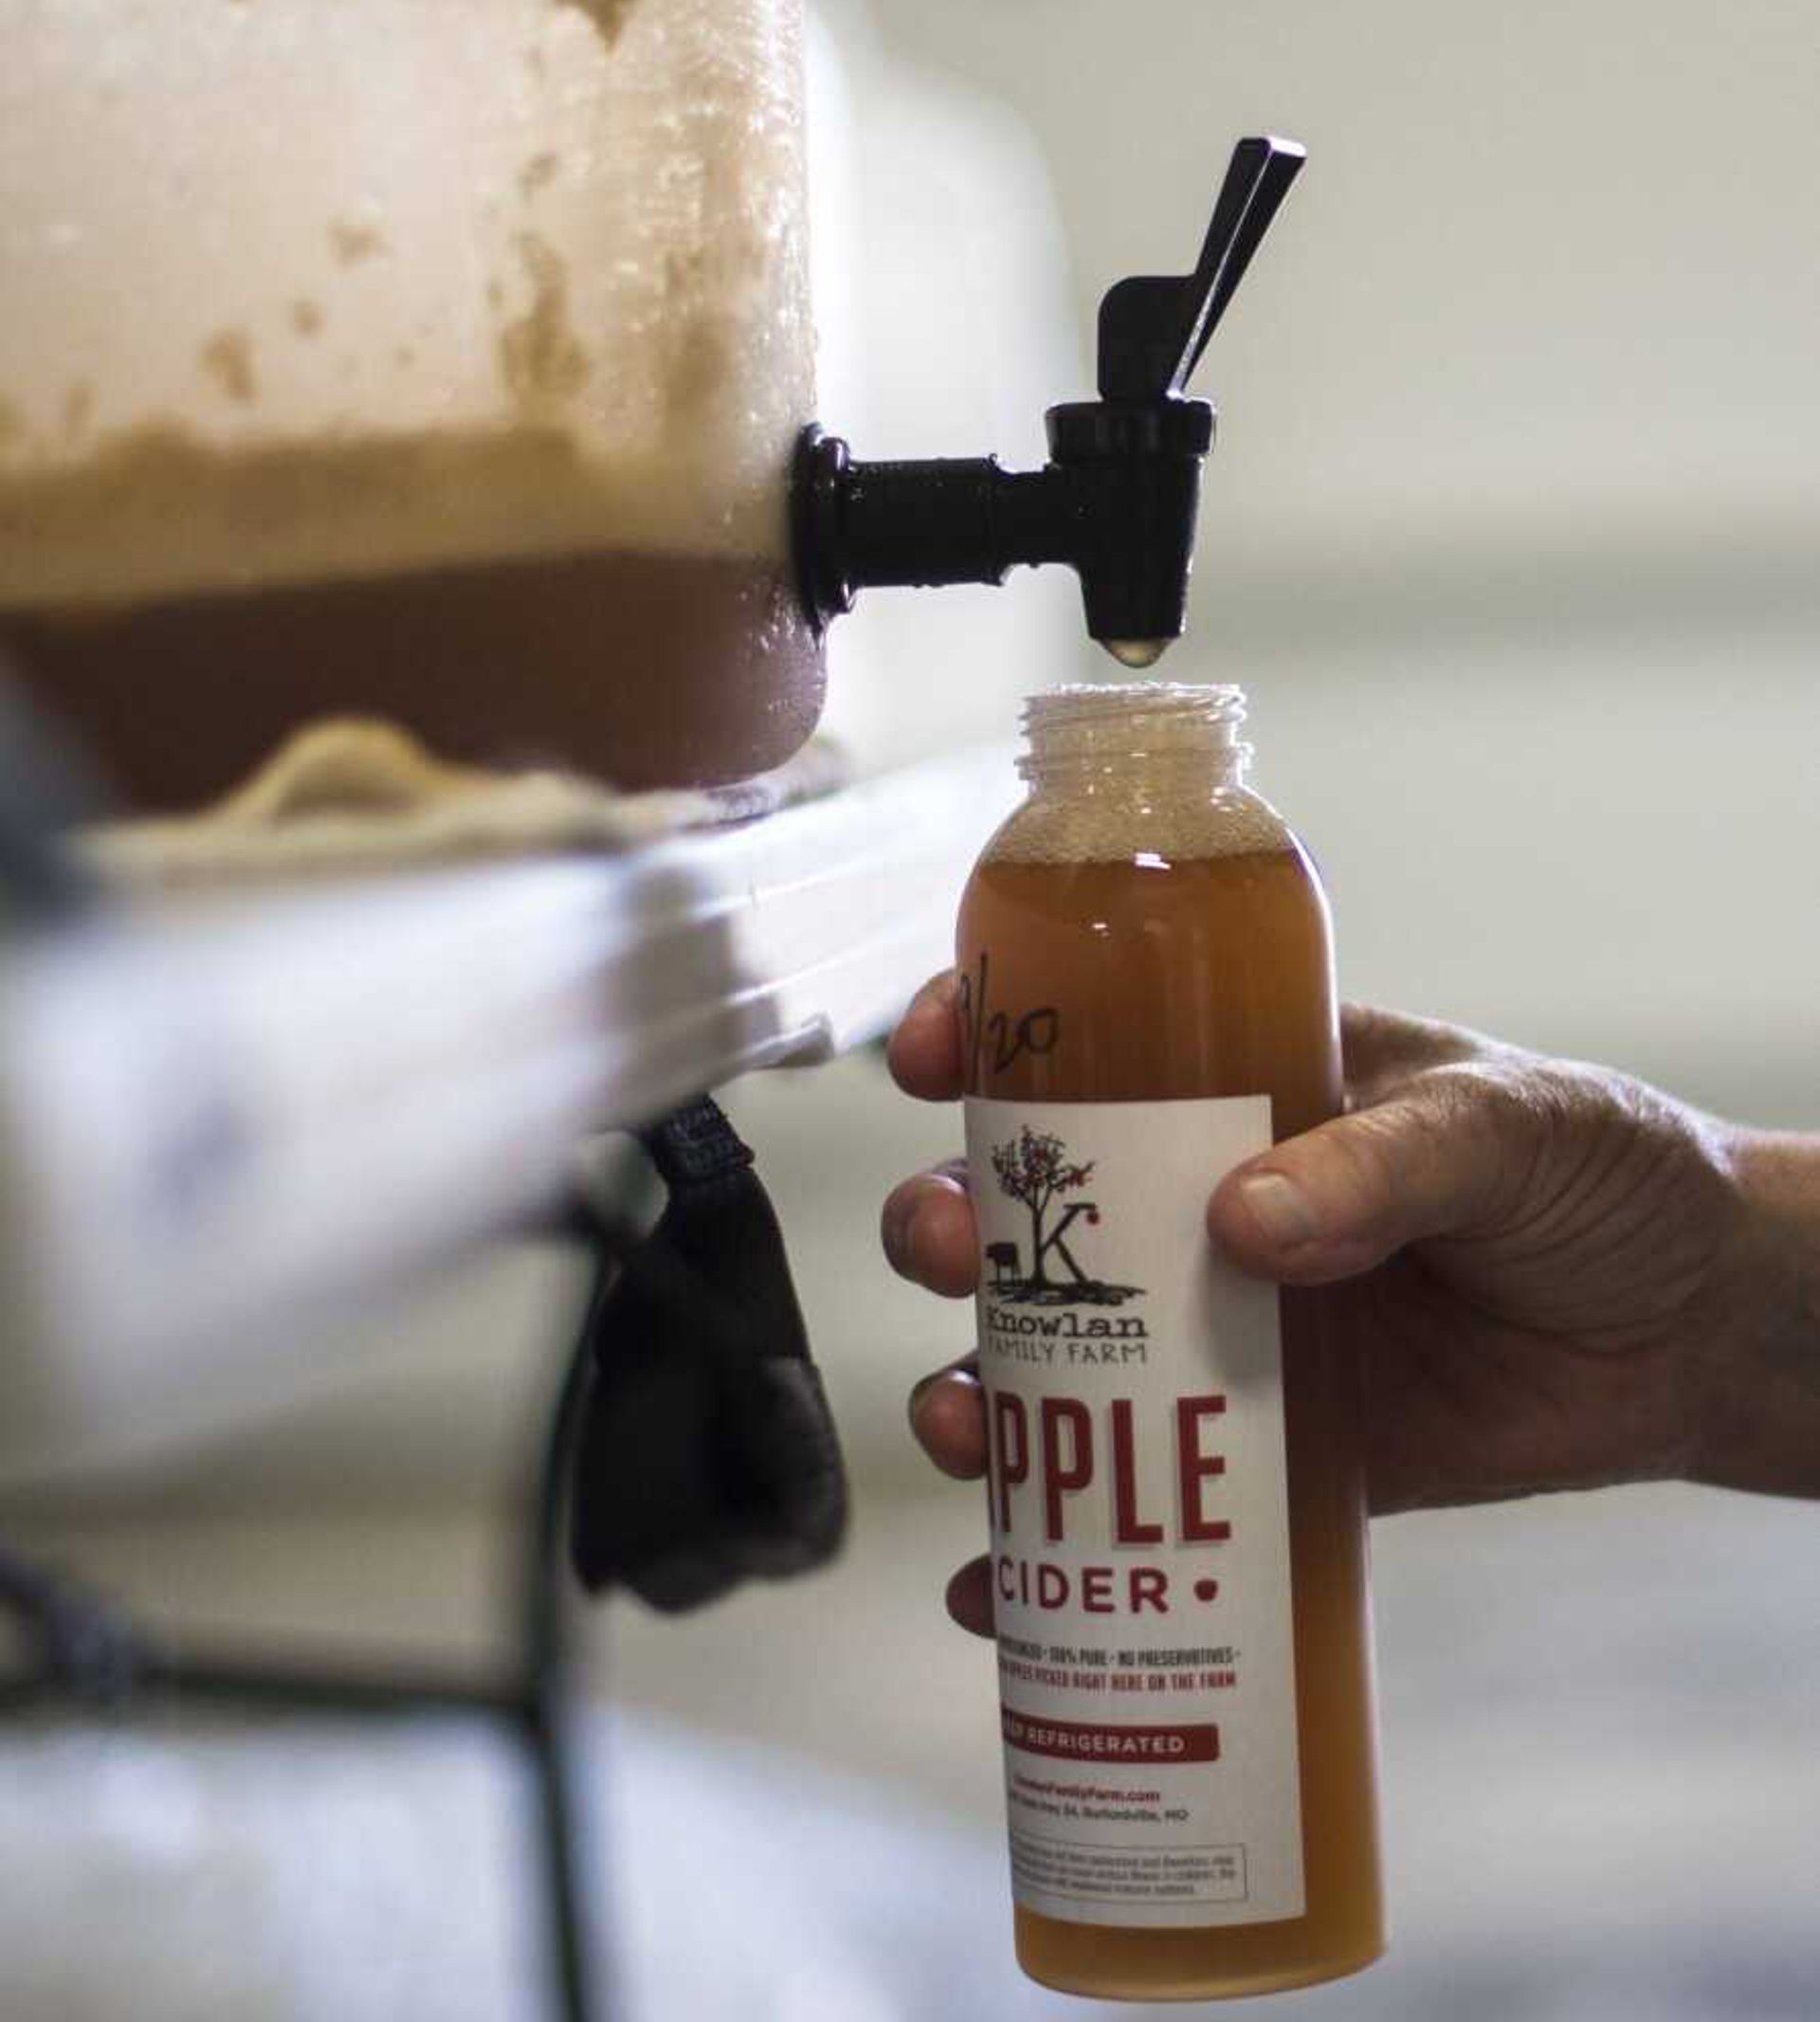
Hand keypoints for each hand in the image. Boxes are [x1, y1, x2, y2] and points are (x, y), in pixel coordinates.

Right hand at [883, 977, 1753, 1635]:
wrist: (1698, 1327)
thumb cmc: (1602, 1175)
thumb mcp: (1505, 1124)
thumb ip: (1385, 1162)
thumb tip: (1246, 1221)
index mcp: (1246, 1086)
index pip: (1081, 1042)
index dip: (980, 1041)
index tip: (926, 1061)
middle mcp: (1204, 1206)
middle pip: (1028, 1214)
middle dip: (952, 1228)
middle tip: (949, 1252)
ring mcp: (1223, 1336)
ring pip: (1049, 1362)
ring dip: (973, 1392)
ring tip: (964, 1430)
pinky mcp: (1264, 1459)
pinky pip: (1132, 1507)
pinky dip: (1049, 1554)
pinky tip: (999, 1591)